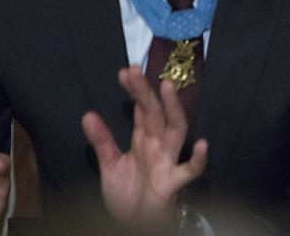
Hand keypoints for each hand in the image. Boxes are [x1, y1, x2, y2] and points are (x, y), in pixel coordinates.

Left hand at [81, 66, 207, 232]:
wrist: (134, 225)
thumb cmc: (127, 195)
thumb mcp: (109, 165)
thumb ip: (102, 141)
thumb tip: (88, 114)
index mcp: (143, 139)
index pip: (141, 108)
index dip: (134, 90)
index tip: (125, 71)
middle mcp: (158, 145)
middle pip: (155, 112)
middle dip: (146, 91)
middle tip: (134, 70)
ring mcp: (168, 161)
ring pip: (175, 129)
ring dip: (173, 108)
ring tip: (166, 87)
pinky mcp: (173, 182)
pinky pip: (189, 170)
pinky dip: (197, 159)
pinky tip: (201, 145)